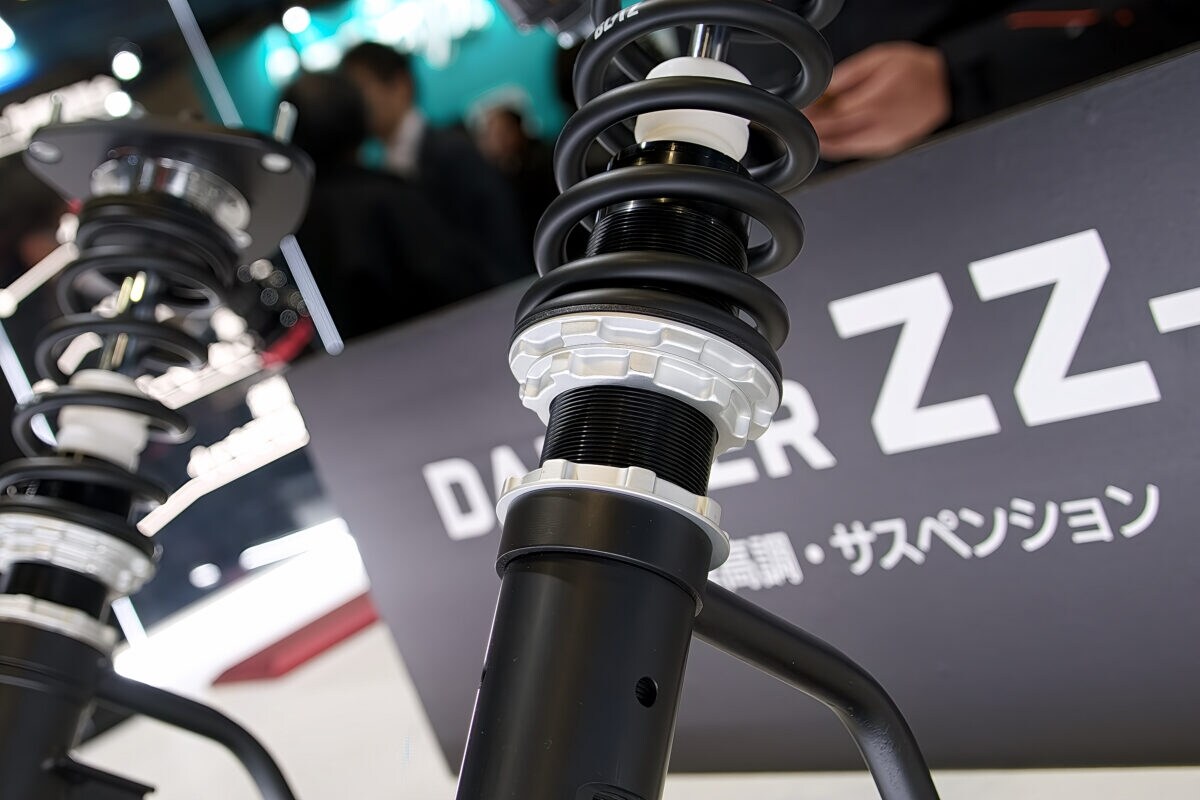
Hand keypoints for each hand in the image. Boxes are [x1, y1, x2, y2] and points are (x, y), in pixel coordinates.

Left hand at [805, 42, 950, 160]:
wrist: (947, 87)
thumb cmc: (915, 69)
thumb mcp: (880, 58)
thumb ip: (849, 74)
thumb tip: (823, 87)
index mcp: (874, 101)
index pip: (831, 113)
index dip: (812, 114)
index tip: (800, 109)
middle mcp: (878, 125)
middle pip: (833, 132)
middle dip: (812, 128)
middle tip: (799, 121)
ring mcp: (883, 140)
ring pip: (842, 147)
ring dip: (821, 140)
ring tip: (810, 130)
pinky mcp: (887, 147)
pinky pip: (855, 150)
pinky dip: (838, 146)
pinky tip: (828, 139)